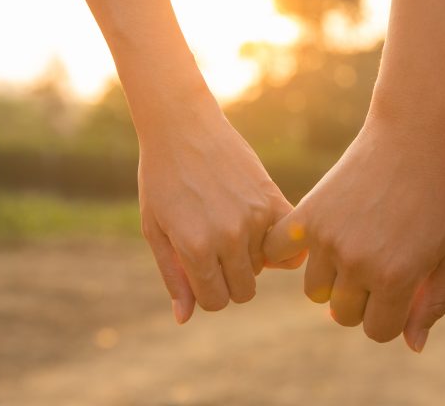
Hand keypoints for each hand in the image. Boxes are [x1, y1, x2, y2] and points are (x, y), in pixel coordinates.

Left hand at [138, 95, 296, 323]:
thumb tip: (186, 318)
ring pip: (264, 266)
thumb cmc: (161, 178)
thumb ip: (173, 276)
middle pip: (244, 290)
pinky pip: (289, 242)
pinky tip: (260, 228)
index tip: (202, 272)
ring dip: (249, 257)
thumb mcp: (155, 229)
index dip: (207, 292)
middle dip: (229, 280)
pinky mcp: (272, 199)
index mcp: (196, 248)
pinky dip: (278, 242)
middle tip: (216, 253)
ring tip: (229, 227)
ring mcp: (254, 217)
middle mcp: (229, 236)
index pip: (215, 301)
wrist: (183, 127)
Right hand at [263, 116, 444, 349]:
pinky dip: (287, 254)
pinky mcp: (307, 214)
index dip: (390, 316)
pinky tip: (310, 242)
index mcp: (396, 277)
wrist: (413, 138)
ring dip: (333, 280)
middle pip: (345, 316)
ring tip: (353, 249)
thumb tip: (412, 346)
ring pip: (316, 293)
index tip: (398, 290)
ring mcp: (328, 239)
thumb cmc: (440, 198)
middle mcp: (357, 263)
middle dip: (363, 301)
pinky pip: (278, 254)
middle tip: (377, 267)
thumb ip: (434, 304)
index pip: (378, 331)